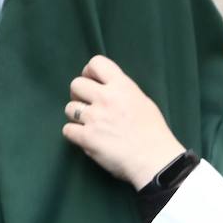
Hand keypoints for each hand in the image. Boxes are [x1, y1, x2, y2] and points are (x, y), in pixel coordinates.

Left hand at [63, 56, 184, 188]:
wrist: (155, 159)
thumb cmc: (154, 132)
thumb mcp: (143, 101)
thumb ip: (123, 93)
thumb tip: (107, 91)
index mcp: (122, 86)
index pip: (96, 63)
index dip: (89, 72)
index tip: (92, 83)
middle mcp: (106, 98)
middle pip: (76, 84)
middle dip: (78, 95)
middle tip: (87, 106)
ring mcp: (94, 118)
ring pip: (69, 108)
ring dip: (76, 116)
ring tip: (87, 125)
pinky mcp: (87, 138)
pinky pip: (67, 130)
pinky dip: (74, 134)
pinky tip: (85, 139)